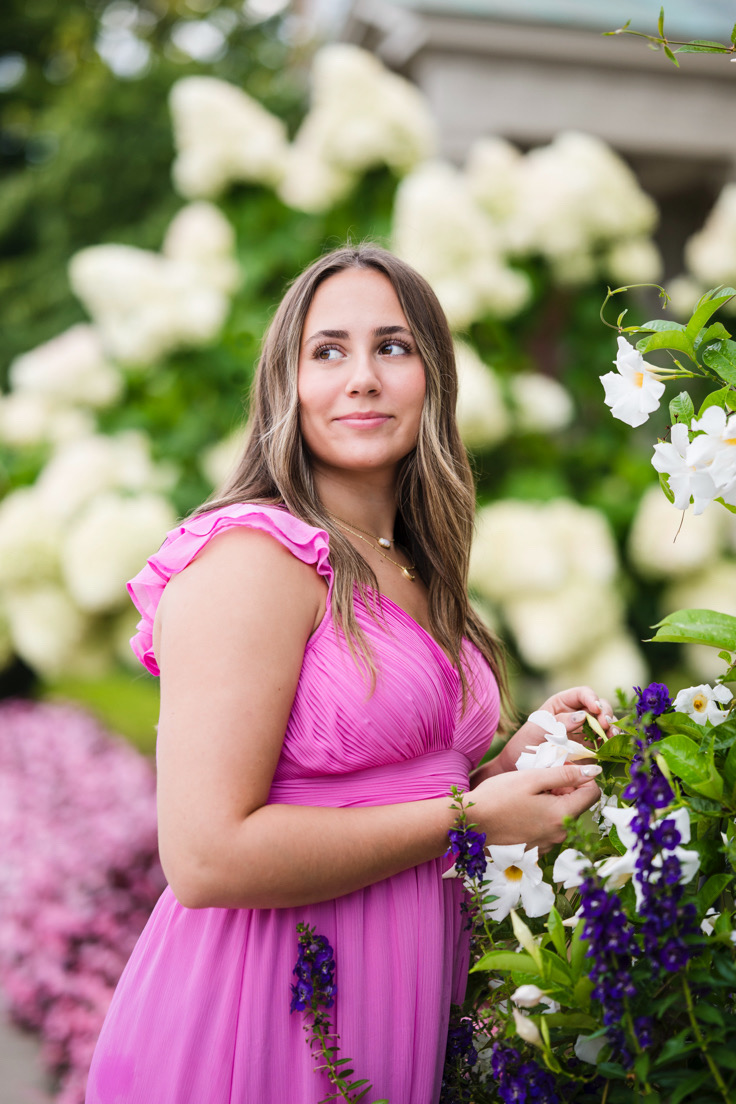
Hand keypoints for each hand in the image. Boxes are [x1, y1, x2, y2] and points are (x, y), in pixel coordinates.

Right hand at [470, 763, 601, 851]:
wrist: (471, 824)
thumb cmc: (499, 796)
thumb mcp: (532, 778)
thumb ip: (565, 774)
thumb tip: (593, 772)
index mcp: (563, 815)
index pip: (593, 793)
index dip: (581, 777)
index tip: (560, 771)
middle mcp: (560, 835)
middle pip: (577, 805)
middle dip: (565, 789)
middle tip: (540, 780)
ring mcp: (549, 845)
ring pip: (563, 817)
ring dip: (553, 803)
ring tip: (528, 795)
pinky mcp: (536, 850)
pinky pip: (550, 829)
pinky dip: (543, 817)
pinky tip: (522, 811)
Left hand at [534, 684, 615, 747]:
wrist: (525, 760)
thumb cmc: (529, 739)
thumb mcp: (539, 728)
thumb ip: (560, 722)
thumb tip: (583, 716)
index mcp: (564, 703)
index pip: (582, 693)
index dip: (591, 698)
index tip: (595, 708)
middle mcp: (578, 713)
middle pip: (599, 706)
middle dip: (605, 713)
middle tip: (605, 724)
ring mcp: (586, 729)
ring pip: (606, 723)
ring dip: (612, 727)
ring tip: (612, 735)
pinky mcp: (591, 745)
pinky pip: (605, 741)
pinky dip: (612, 742)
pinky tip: (613, 745)